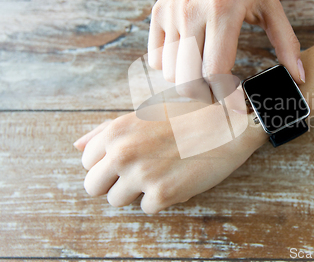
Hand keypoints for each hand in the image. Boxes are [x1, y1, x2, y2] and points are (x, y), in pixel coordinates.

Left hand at [73, 110, 266, 213]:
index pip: (87, 162)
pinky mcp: (163, 194)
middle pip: (92, 187)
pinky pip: (147, 208)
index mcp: (116, 131)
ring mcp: (142, 175)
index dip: (108, 163)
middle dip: (113, 182)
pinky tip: (178, 178)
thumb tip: (77, 146)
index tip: (129, 159)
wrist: (228, 125)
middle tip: (140, 172)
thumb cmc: (188, 115)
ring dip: (136, 192)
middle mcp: (123, 153)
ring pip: (116, 200)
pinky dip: (161, 199)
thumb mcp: (145, 113)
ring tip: (161, 173)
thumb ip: (107, 130)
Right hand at [148, 0, 305, 105]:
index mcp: (223, 12)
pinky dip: (170, 68)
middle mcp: (192, 14)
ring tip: (205, 75)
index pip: (215, 72)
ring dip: (188, 83)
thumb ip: (286, 42)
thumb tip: (299, 76)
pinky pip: (155, 59)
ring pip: (169, 74)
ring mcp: (172, 14)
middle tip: (220, 91)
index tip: (235, 103)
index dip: (224, 96)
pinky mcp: (158, 14)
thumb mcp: (270, 5)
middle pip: (188, 80)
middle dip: (206, 95)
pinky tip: (189, 60)